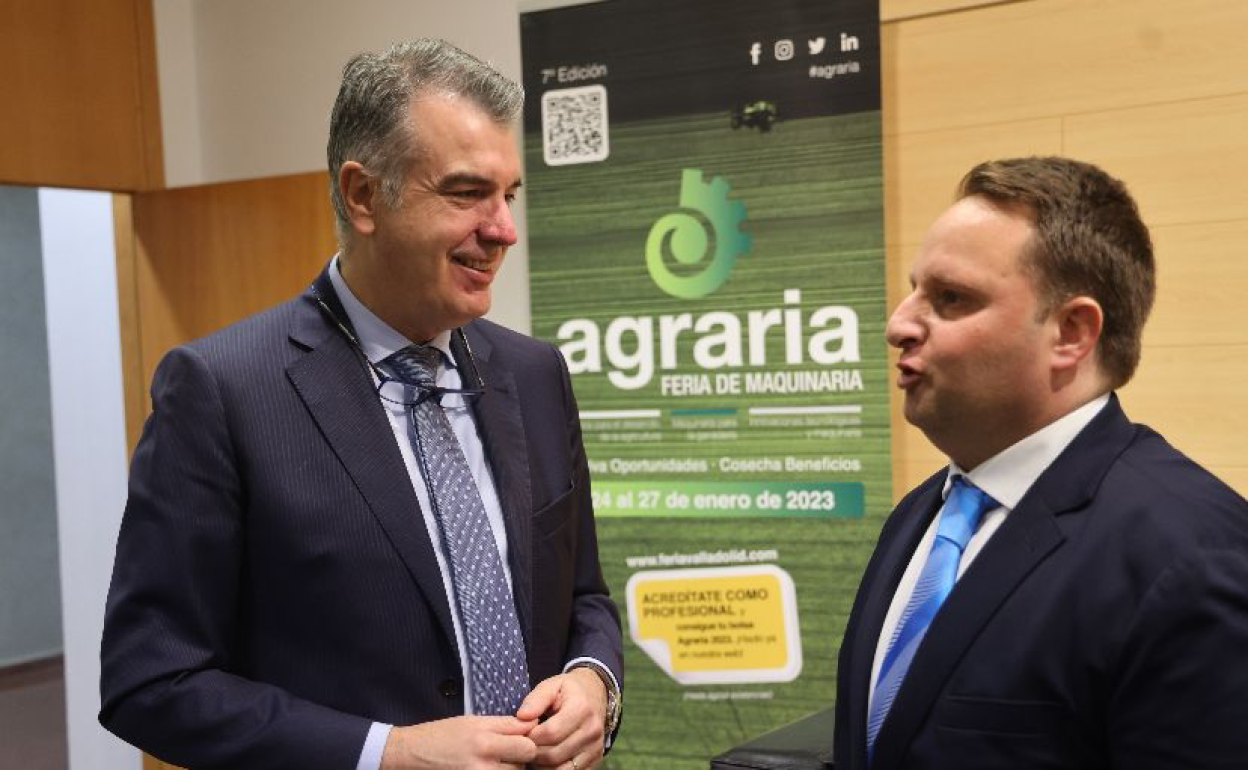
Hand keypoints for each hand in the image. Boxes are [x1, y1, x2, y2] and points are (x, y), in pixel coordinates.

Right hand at [380, 715, 536, 769]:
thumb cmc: (441, 735)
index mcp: (484, 739)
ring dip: (512, 767)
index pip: (527, 739)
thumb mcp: (472, 722)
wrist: (412, 755)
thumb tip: (532, 724)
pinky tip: (490, 767)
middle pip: (525, 758)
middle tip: (511, 750)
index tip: (524, 735)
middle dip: (523, 754)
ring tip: (496, 760)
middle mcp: (484, 761)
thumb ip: (504, 725)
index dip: (529, 736)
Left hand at [517, 668, 606, 768]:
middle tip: (525, 745)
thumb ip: (535, 699)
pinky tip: (546, 759)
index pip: (550, 733)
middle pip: (554, 755)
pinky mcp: (596, 761)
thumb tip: (521, 717)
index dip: (531, 736)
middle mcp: (592, 731)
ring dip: (541, 765)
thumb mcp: (551, 685)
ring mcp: (596, 748)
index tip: (523, 732)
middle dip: (533, 753)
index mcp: (581, 708)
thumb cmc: (568, 691)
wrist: (595, 696)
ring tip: (534, 752)